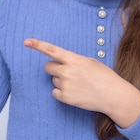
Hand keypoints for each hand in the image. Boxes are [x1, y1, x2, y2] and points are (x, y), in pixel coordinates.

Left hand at [24, 38, 139, 127]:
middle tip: (68, 72)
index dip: (38, 45)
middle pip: (48, 67)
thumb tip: (61, 62)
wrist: (113, 95)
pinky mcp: (65, 97)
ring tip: (79, 84)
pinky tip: (76, 93)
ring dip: (62, 81)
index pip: (52, 50)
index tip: (26, 41)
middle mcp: (67, 71)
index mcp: (74, 59)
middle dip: (54, 68)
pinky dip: (62, 93)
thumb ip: (73, 60)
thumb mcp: (90, 62)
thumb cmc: (104, 76)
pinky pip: (55, 92)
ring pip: (54, 80)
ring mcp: (65, 85)